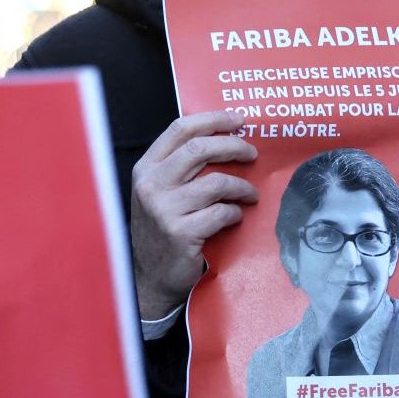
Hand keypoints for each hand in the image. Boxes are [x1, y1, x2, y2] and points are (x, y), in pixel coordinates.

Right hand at [131, 110, 259, 321]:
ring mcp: (164, 209)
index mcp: (146, 168)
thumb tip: (226, 139)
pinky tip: (235, 218)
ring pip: (217, 183)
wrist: (149, 277)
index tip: (239, 120)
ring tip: (250, 194)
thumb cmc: (161, 229)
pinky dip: (235, 213)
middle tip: (252, 154)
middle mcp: (151, 184)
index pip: (180, 129)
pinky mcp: (181, 233)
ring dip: (242, 187)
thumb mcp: (159, 192)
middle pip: (200, 149)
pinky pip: (221, 213)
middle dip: (234, 146)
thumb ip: (181, 168)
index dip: (213, 120)